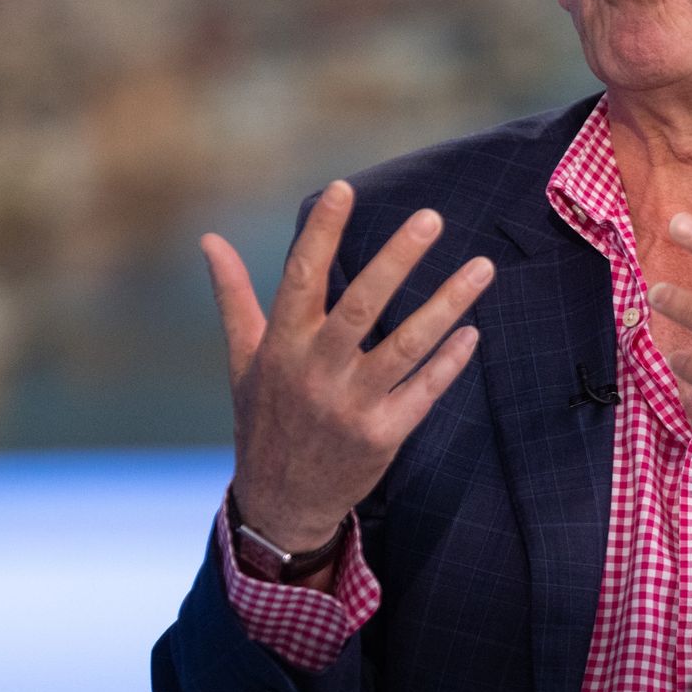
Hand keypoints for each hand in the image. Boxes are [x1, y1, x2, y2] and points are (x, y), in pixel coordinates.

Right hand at [204, 179, 494, 554]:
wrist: (280, 504)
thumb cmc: (263, 419)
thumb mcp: (241, 359)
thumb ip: (233, 296)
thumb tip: (210, 240)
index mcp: (280, 346)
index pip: (300, 277)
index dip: (322, 232)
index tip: (345, 187)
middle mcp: (314, 371)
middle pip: (361, 306)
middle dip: (397, 260)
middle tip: (432, 218)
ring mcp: (350, 405)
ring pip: (405, 347)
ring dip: (446, 305)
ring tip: (482, 267)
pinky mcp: (382, 436)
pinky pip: (423, 392)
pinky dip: (449, 362)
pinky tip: (472, 332)